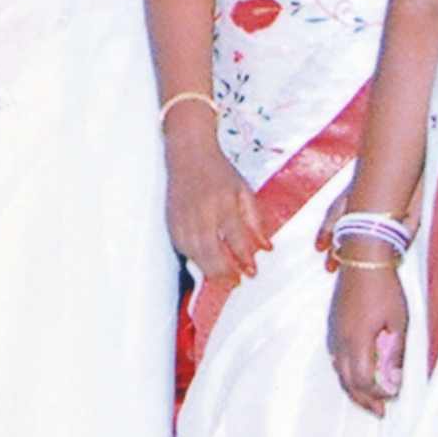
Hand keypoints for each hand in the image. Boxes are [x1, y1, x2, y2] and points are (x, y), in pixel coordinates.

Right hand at [165, 125, 264, 282]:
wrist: (188, 153)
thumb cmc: (218, 172)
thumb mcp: (244, 190)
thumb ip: (255, 220)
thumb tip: (266, 247)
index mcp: (223, 202)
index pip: (235, 237)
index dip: (244, 258)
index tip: (252, 272)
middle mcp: (202, 212)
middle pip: (211, 251)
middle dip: (224, 272)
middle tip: (236, 283)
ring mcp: (183, 218)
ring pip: (195, 253)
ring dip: (209, 270)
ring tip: (222, 280)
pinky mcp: (172, 221)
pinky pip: (182, 247)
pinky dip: (194, 260)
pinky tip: (204, 265)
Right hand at [327, 264, 407, 415]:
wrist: (362, 258)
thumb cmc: (384, 288)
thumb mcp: (398, 321)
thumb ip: (394, 353)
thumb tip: (394, 381)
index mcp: (357, 340)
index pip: (363, 380)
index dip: (377, 393)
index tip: (393, 397)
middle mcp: (340, 340)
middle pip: (347, 380)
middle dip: (363, 399)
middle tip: (379, 411)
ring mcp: (334, 332)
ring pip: (339, 370)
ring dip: (354, 387)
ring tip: (369, 398)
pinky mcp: (334, 325)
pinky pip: (337, 357)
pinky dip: (347, 372)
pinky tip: (357, 374)